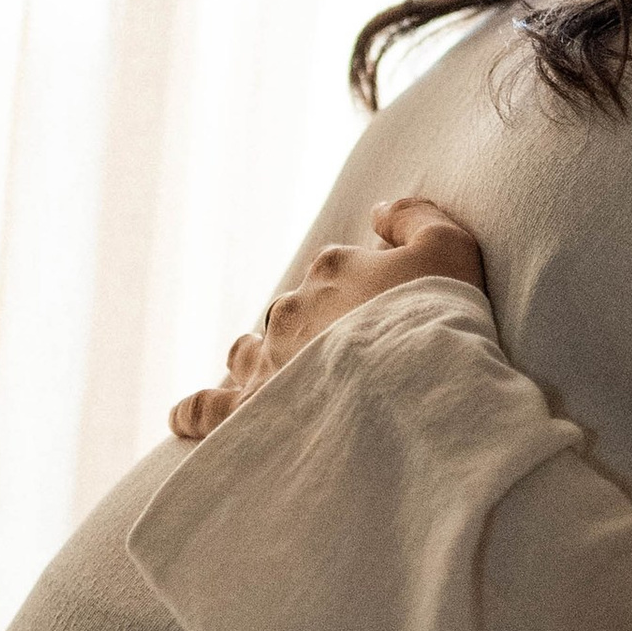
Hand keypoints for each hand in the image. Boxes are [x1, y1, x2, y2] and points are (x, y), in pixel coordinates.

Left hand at [170, 193, 484, 441]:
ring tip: (282, 386)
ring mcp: (267, 361)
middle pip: (297, 315)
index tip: (394, 328)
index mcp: (332, 269)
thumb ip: (415, 219)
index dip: (368, 299)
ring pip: (250, 354)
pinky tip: (181, 418)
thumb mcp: (450, 248)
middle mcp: (291, 309)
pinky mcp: (250, 411)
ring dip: (261, 363)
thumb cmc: (436, 320)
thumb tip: (378, 212)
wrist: (408, 388)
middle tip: (356, 370)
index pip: (341, 275)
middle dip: (317, 334)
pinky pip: (208, 409)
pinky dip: (194, 412)